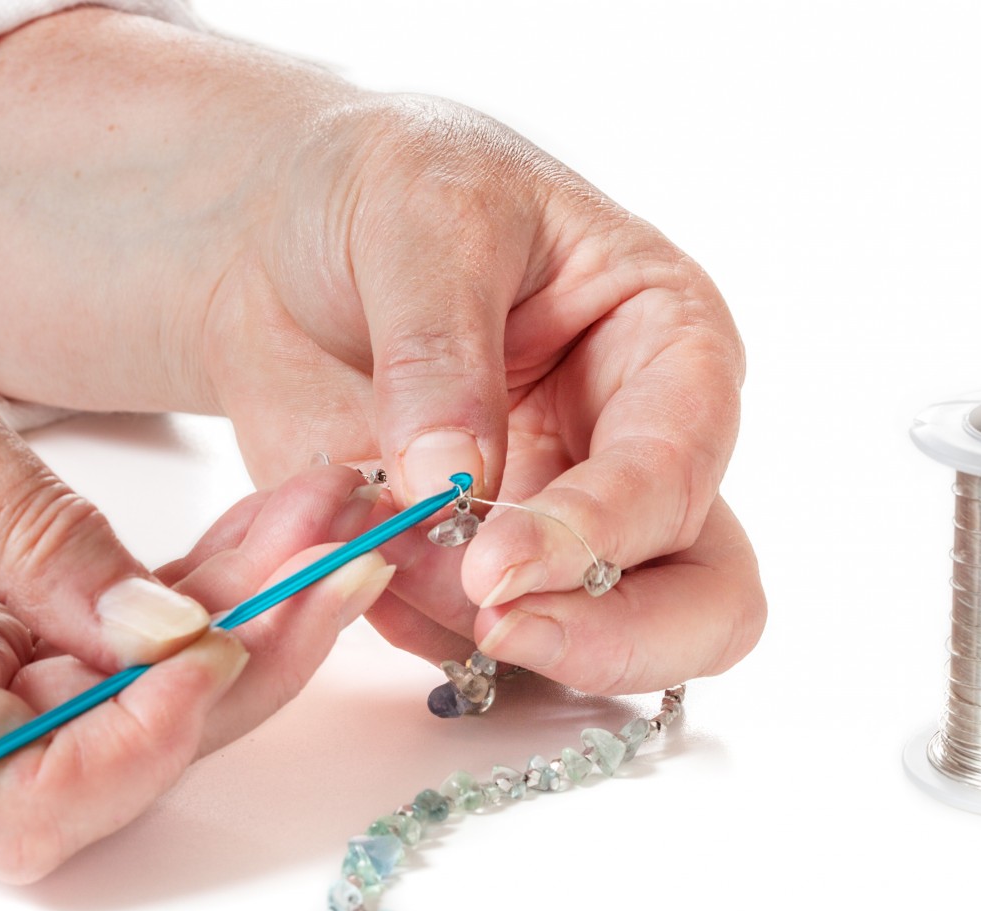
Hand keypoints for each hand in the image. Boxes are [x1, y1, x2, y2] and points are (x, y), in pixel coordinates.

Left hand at [0, 10, 764, 695]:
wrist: (279, 239)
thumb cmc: (384, 191)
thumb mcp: (420, 217)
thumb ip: (439, 349)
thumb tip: (452, 480)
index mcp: (670, 348)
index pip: (681, 470)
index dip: (604, 530)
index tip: (498, 565)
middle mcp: (637, 456)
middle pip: (701, 602)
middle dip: (605, 635)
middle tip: (494, 626)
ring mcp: (561, 532)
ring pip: (591, 648)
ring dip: (473, 628)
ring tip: (367, 544)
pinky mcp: (472, 578)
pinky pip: (463, 649)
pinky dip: (403, 626)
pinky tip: (340, 550)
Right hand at [0, 284, 393, 879]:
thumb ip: (34, 535)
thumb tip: (174, 640)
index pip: (23, 798)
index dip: (149, 743)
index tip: (239, 629)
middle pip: (103, 778)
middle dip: (249, 670)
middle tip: (355, 539)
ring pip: (112, 736)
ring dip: (236, 639)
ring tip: (329, 517)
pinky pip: (79, 692)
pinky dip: (171, 625)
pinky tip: (256, 536)